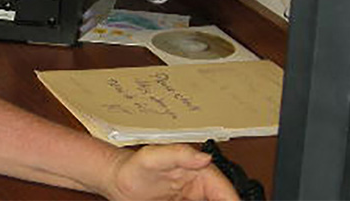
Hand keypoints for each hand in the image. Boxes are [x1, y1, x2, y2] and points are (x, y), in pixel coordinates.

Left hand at [103, 144, 240, 200]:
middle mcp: (202, 186)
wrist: (117, 180)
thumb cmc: (134, 165)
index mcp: (201, 171)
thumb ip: (178, 154)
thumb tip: (204, 158)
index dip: (232, 200)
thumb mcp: (153, 157)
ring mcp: (195, 198)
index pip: (226, 191)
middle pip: (223, 199)